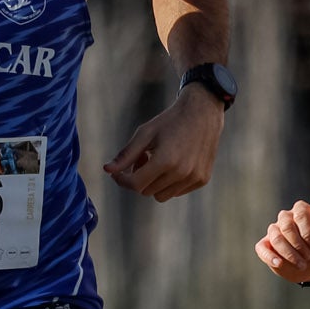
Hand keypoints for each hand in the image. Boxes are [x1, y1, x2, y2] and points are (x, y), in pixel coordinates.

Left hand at [106, 88, 223, 200]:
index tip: (118, 173)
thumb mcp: (145, 134)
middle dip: (139, 178)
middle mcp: (181, 173)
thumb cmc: (170, 121)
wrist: (202, 113)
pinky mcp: (202, 179)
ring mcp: (194, 178)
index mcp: (165, 161)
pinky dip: (170, 183)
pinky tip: (174, 163)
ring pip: (161, 195)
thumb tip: (106, 170)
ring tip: (158, 161)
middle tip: (143, 157)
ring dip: (154, 183)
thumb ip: (126, 155)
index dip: (122, 180)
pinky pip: (177, 192)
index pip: (136, 184)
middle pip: (147, 191)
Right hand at [256, 192, 309, 283]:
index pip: (300, 214)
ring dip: (289, 254)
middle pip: (286, 226)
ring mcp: (275, 231)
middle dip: (299, 244)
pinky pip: (261, 248)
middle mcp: (286, 217)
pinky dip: (269, 257)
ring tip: (302, 265)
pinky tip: (279, 263)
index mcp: (301, 210)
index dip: (308, 232)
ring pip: (276, 238)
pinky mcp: (267, 245)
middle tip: (309, 256)